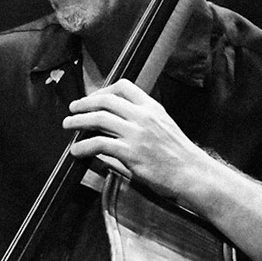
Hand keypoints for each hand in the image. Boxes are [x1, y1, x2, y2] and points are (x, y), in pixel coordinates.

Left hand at [62, 79, 214, 205]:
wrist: (193, 174)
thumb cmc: (180, 156)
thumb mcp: (164, 128)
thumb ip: (141, 123)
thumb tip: (117, 126)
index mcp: (153, 108)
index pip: (124, 86)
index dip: (104, 90)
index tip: (93, 98)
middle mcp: (143, 116)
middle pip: (106, 100)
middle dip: (85, 103)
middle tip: (73, 109)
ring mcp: (136, 134)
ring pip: (98, 118)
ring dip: (78, 121)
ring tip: (68, 125)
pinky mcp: (130, 153)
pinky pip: (99, 144)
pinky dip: (83, 146)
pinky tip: (76, 151)